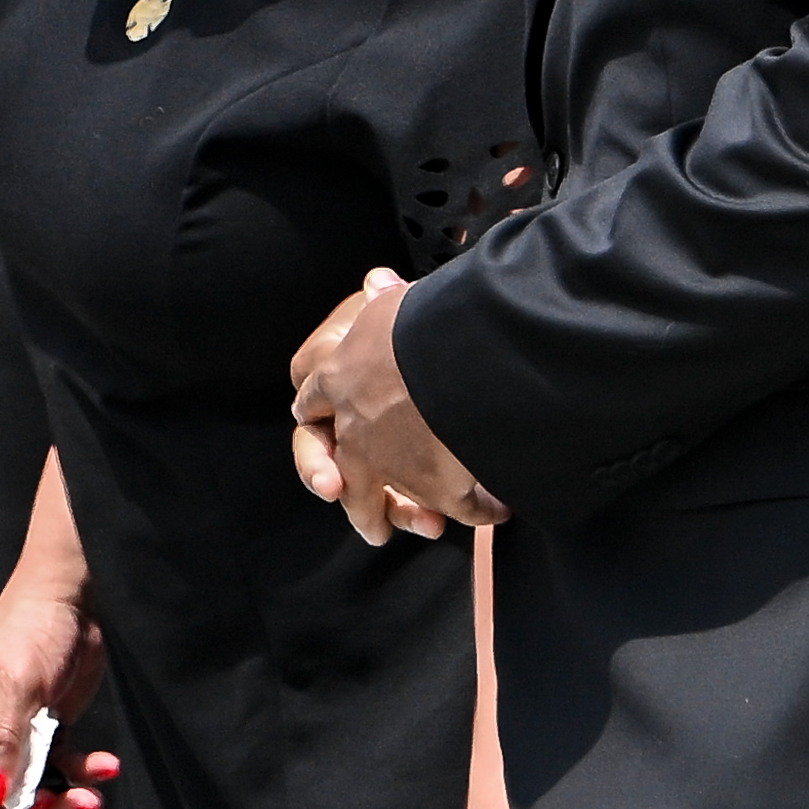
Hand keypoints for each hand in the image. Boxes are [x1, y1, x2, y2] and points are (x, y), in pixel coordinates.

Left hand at [286, 267, 499, 544]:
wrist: (457, 359)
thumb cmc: (425, 322)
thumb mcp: (396, 303)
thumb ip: (386, 300)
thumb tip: (378, 281)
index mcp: (338, 379)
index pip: (313, 399)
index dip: (313, 409)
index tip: (310, 417)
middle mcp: (355, 429)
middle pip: (333, 466)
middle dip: (338, 483)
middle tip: (343, 494)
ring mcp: (390, 465)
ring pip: (379, 501)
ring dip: (396, 515)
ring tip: (411, 527)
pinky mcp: (436, 487)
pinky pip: (459, 506)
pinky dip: (481, 509)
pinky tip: (498, 510)